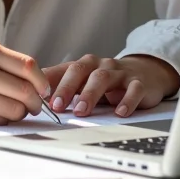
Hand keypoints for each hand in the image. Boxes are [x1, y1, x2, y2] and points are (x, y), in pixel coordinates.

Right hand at [0, 41, 50, 125]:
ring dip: (21, 113)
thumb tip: (39, 82)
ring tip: (15, 109)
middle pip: (25, 90)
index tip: (44, 89)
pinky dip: (4, 120)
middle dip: (36, 102)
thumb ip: (6, 63)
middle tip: (35, 106)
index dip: (42, 81)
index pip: (28, 66)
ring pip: (14, 108)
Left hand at [43, 54, 179, 118]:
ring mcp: (119, 73)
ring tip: (81, 111)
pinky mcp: (138, 83)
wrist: (145, 71)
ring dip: (90, 94)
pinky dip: (126, 101)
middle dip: (67, 88)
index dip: (49, 83)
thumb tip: (33, 101)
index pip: (63, 70)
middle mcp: (99, 66)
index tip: (37, 98)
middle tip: (57, 106)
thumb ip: (63, 87)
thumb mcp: (85, 81)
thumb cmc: (108, 80)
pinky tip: (120, 112)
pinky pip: (133, 89)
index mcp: (84, 66)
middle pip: (80, 71)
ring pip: (103, 79)